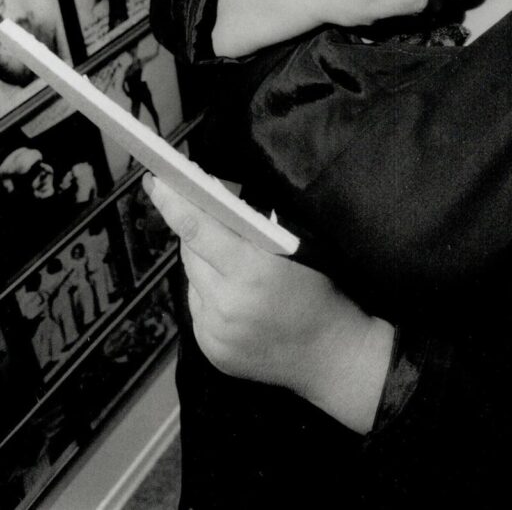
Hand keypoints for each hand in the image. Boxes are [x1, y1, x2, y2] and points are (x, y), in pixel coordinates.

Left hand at [144, 175, 393, 431]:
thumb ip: (251, 228)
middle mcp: (225, 303)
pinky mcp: (210, 351)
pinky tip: (230, 293)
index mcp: (251, 271)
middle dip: (196, 230)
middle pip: (190, 252)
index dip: (173, 203)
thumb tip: (214, 198)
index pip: (197, 230)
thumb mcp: (294, 248)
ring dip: (202, 263)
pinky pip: (197, 307)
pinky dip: (208, 293)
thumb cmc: (320, 291)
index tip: (155, 181)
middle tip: (207, 214)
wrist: (332, 355)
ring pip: (191, 280)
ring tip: (228, 260)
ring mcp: (214, 332)